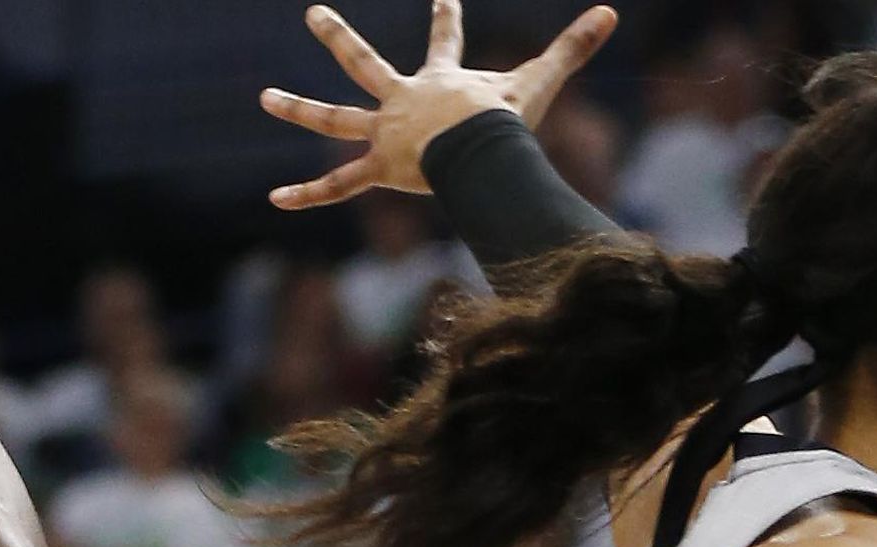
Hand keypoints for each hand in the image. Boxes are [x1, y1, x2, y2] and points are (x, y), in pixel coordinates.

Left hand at [262, 0, 616, 211]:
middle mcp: (403, 99)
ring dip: (296, 107)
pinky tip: (276, 198)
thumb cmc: (505, 123)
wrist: (479, 150)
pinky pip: (336, 184)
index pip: (444, 38)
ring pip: (332, 119)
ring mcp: (386, 133)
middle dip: (338, 36)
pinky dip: (307, 194)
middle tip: (315, 14)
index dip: (444, 15)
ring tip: (265, 96)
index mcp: (438, 80)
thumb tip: (612, 13)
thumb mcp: (540, 83)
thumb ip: (572, 50)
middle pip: (363, 62)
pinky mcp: (379, 168)